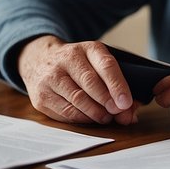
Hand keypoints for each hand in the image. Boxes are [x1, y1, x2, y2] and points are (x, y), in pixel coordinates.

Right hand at [17, 36, 137, 124]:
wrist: (39, 59)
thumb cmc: (79, 66)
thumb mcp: (98, 64)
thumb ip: (118, 86)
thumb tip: (130, 115)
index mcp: (88, 49)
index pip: (106, 65)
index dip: (117, 85)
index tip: (126, 102)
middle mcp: (67, 59)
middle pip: (90, 83)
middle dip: (107, 101)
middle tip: (117, 113)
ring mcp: (51, 78)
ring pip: (77, 100)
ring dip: (95, 113)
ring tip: (106, 118)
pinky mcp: (41, 96)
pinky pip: (65, 112)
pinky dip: (81, 119)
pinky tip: (89, 119)